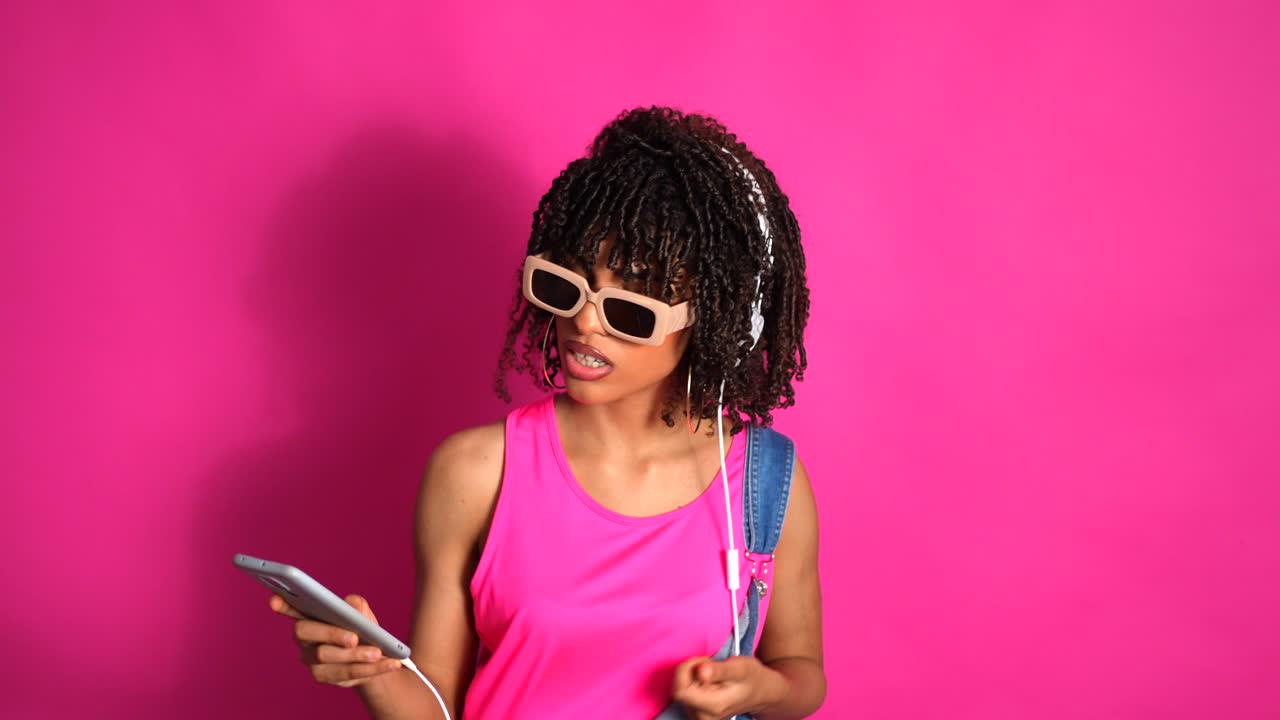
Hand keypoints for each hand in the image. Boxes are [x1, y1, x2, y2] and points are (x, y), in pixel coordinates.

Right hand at [269, 593, 402, 687]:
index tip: (274, 600)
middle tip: (354, 637)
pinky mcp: (327, 678)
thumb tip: (351, 605)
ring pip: (329, 659)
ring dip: (356, 656)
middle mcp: (305, 641)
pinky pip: (349, 675)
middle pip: (308, 636)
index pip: (291, 609)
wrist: (375, 657)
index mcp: (309, 618)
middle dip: (331, 634)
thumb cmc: (362, 628)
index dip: (282, 605)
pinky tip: (390, 663)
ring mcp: (313, 662)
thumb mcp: (362, 614)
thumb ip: (356, 606)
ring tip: (378, 652)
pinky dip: (372, 669)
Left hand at [672, 654, 775, 719]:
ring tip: (712, 673)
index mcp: (712, 707)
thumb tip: (701, 672)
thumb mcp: (739, 668)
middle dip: (691, 671)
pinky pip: (685, 695)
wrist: (762, 692)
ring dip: (692, 677)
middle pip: (679, 690)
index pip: (680, 691)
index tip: (703, 662)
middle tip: (711, 666)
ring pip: (681, 692)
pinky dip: (693, 683)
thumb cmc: (752, 677)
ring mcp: (700, 717)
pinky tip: (708, 681)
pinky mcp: (698, 714)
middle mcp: (703, 717)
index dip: (686, 671)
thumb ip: (720, 670)